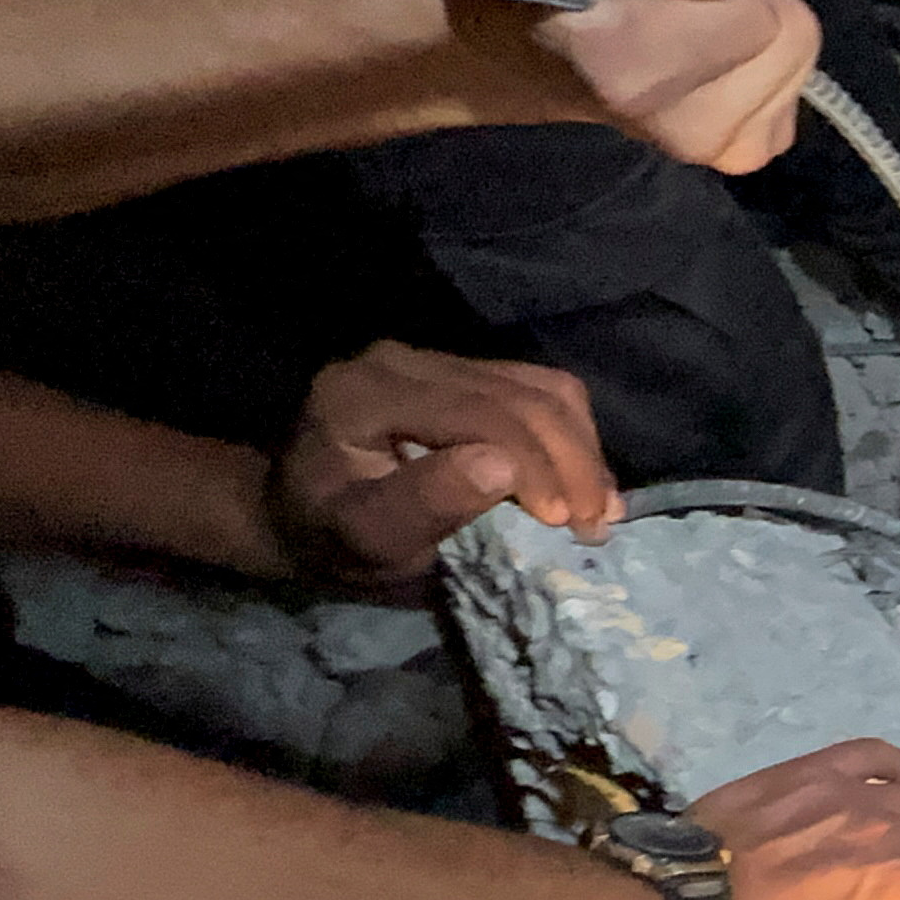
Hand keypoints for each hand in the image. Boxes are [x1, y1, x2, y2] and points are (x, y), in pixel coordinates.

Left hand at [266, 341, 621, 582]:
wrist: (300, 516)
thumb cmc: (330, 540)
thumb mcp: (364, 540)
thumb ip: (423, 503)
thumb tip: (501, 468)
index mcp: (366, 392)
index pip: (478, 411)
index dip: (535, 464)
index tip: (565, 525)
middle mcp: (402, 360)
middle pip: (519, 395)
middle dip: (571, 461)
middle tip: (595, 527)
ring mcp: (436, 359)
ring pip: (544, 387)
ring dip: (584, 450)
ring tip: (599, 510)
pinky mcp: (464, 371)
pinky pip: (542, 389)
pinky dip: (576, 438)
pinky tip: (586, 482)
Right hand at [476, 0, 820, 172]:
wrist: (513, 38)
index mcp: (622, 65)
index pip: (756, 15)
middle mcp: (670, 123)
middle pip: (787, 34)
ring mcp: (709, 146)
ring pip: (795, 60)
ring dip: (743, 30)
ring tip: (672, 21)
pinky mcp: (738, 152)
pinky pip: (793, 90)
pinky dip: (755, 66)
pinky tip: (697, 57)